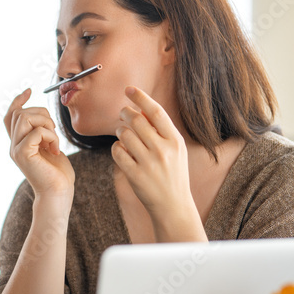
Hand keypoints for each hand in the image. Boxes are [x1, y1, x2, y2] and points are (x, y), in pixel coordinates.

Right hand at [4, 89, 74, 201]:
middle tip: (54, 132)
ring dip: (46, 124)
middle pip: (20, 113)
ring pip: (26, 118)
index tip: (29, 90)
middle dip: (42, 114)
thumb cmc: (57, 173)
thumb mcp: (49, 147)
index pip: (11, 116)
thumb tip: (42, 117)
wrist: (58, 193)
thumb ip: (42, 133)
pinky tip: (56, 149)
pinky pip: (37, 131)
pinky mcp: (23, 154)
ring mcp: (16, 149)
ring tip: (54, 140)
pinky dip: (51, 136)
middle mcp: (13, 145)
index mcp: (18, 143)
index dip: (18, 101)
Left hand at [110, 86, 194, 222]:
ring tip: (122, 133)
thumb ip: (161, 130)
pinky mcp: (135, 175)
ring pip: (124, 135)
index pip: (156, 112)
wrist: (173, 205)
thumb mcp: (176, 150)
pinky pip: (117, 152)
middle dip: (125, 113)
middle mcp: (163, 150)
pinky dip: (116, 148)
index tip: (129, 89)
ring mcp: (148, 163)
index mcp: (175, 140)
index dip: (141, 97)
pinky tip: (121, 150)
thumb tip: (141, 107)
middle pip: (136, 120)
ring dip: (119, 130)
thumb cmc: (172, 173)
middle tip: (122, 113)